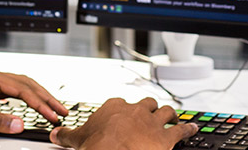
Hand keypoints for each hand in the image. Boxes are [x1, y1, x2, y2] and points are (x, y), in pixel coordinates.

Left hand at [0, 68, 68, 133]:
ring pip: (21, 86)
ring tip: (52, 108)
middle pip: (26, 83)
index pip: (22, 89)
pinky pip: (12, 91)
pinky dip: (26, 98)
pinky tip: (31, 104)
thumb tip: (19, 124)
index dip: (39, 103)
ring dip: (38, 97)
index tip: (52, 114)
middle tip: (61, 111)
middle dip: (46, 97)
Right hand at [49, 97, 196, 149]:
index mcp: (115, 107)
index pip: (121, 102)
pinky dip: (188, 128)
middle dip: (150, 107)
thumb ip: (67, 135)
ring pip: (166, 111)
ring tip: (173, 116)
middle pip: (147, 102)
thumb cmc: (99, 146)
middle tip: (152, 113)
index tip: (123, 115)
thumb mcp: (78, 140)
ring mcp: (152, 122)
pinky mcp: (166, 136)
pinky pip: (181, 129)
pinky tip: (192, 128)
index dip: (124, 109)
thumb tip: (55, 134)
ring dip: (171, 114)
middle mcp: (135, 110)